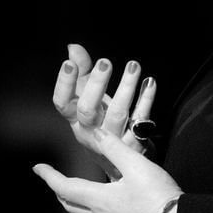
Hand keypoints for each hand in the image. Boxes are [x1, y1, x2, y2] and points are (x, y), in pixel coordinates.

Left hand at [33, 131, 181, 212]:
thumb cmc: (158, 196)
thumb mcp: (136, 164)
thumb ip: (114, 148)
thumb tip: (96, 133)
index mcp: (99, 200)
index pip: (64, 187)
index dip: (49, 176)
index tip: (38, 167)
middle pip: (69, 204)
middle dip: (59, 190)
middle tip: (54, 179)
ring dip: (73, 203)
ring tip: (72, 193)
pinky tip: (101, 211)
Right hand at [53, 44, 158, 173]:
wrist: (121, 164)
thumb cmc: (102, 123)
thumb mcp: (88, 99)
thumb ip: (82, 72)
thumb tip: (73, 47)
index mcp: (76, 120)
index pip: (62, 103)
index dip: (63, 84)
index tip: (69, 63)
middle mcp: (91, 132)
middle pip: (88, 110)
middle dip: (96, 85)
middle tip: (105, 62)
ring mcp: (113, 142)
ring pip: (118, 114)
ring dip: (126, 88)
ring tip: (133, 65)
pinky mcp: (135, 145)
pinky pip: (141, 120)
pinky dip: (146, 100)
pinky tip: (150, 82)